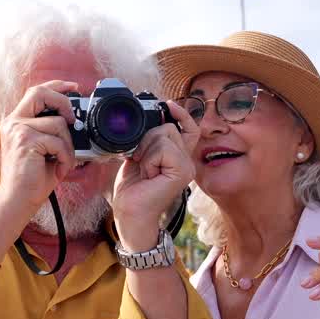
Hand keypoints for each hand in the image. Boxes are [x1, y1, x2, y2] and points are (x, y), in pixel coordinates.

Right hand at [0, 81, 79, 211]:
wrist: (18, 201)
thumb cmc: (33, 179)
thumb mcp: (47, 149)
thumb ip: (55, 132)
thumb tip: (77, 122)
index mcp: (17, 122)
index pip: (36, 92)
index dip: (56, 86)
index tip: (73, 87)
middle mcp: (13, 122)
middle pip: (40, 93)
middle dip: (63, 102)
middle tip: (73, 121)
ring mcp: (18, 130)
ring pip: (58, 123)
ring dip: (68, 146)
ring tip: (62, 162)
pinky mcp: (25, 141)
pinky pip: (58, 142)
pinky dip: (66, 157)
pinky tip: (59, 168)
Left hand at [111, 102, 198, 250]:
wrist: (130, 213)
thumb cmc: (133, 190)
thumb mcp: (139, 157)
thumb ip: (149, 140)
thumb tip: (149, 120)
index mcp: (178, 157)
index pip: (189, 129)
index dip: (181, 114)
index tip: (168, 105)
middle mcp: (187, 161)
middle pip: (168, 127)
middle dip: (147, 140)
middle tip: (141, 162)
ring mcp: (187, 167)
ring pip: (164, 135)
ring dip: (146, 151)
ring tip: (144, 170)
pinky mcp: (183, 172)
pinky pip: (164, 148)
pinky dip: (149, 158)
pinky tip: (148, 174)